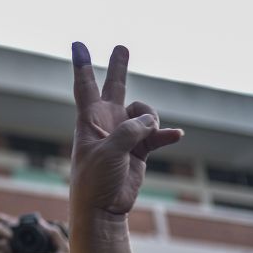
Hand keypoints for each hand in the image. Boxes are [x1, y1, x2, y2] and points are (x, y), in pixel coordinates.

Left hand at [70, 43, 182, 214]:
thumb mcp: (109, 152)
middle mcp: (106, 123)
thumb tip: (151, 121)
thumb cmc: (95, 179)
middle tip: (122, 47)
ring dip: (152, 120)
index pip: (84, 86)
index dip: (82, 64)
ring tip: (150, 133)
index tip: (77, 44)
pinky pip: (157, 135)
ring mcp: (123, 135)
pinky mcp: (139, 150)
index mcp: (89, 120)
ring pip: (144, 113)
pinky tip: (175, 135)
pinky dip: (165, 134)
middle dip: (119, 67)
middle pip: (115, 88)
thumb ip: (130, 132)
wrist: (102, 208)